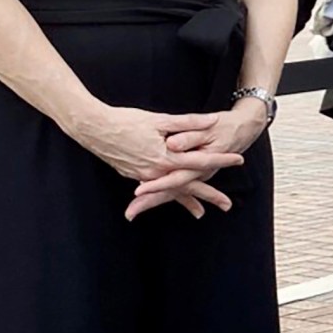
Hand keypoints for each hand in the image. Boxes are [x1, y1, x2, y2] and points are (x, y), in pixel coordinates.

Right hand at [71, 104, 243, 220]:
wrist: (93, 129)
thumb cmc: (126, 120)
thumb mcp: (160, 119)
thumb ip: (188, 123)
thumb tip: (213, 120)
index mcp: (165, 156)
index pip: (200, 161)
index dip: (221, 160)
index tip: (239, 160)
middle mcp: (156, 171)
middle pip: (188, 186)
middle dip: (209, 195)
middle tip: (228, 205)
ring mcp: (144, 176)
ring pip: (171, 192)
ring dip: (187, 201)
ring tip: (202, 213)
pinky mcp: (134, 176)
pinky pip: (156, 190)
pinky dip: (167, 196)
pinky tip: (172, 202)